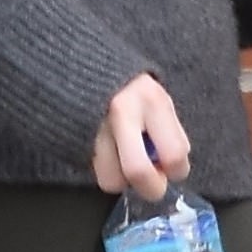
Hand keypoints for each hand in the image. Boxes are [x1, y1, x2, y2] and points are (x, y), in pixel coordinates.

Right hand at [92, 72, 190, 198]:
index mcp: (152, 100)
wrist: (82, 64)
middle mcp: (122, 112)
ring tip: (124, 160)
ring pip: (111, 180)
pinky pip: (94, 171)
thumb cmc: (129, 86)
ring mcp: (94, 125)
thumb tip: (171, 169)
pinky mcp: (74, 137)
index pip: (175, 154)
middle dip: (150, 187)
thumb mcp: (156, 98)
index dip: (177, 170)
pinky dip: (104, 169)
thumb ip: (168, 131)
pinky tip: (107, 151)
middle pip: (138, 172)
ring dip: (122, 179)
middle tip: (152, 179)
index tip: (173, 168)